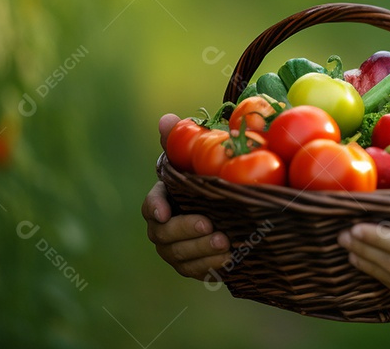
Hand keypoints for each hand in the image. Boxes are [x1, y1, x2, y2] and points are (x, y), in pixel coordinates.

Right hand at [141, 113, 230, 280]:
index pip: (151, 205)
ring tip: (225, 242)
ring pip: (180, 256)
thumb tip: (166, 118)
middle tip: (209, 226)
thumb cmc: (213, 179)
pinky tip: (229, 260)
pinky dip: (210, 267)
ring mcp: (177, 250)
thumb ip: (180, 141)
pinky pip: (197, 271)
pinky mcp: (194, 266)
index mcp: (164, 200)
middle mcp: (165, 227)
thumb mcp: (199, 159)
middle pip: (164, 235)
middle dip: (185, 231)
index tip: (165, 212)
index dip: (155, 208)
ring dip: (200, 251)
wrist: (238, 210)